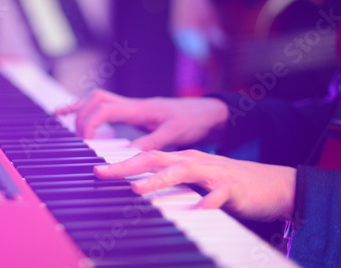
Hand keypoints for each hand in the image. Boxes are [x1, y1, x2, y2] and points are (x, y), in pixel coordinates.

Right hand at [55, 89, 228, 149]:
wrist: (206, 112)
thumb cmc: (192, 121)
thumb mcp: (173, 134)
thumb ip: (150, 143)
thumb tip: (126, 154)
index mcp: (140, 109)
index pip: (106, 108)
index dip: (91, 123)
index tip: (85, 142)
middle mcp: (133, 104)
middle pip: (96, 99)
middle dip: (82, 116)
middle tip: (78, 138)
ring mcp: (132, 105)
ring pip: (98, 97)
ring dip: (81, 107)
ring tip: (62, 117)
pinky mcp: (133, 111)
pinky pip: (106, 105)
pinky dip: (88, 107)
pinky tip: (72, 112)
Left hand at [94, 150, 296, 221]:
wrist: (271, 184)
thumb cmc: (225, 184)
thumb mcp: (194, 180)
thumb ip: (170, 182)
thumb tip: (139, 189)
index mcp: (182, 160)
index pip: (147, 157)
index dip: (121, 163)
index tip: (97, 170)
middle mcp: (193, 162)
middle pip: (156, 158)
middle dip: (127, 166)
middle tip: (102, 173)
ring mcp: (213, 173)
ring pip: (183, 171)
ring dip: (159, 181)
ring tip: (138, 190)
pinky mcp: (232, 188)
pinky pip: (218, 196)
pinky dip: (207, 202)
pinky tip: (198, 210)